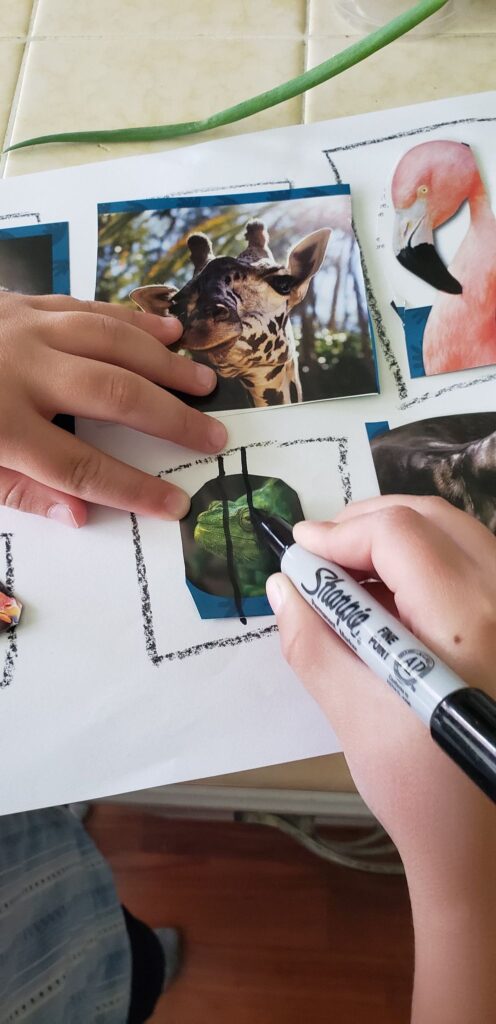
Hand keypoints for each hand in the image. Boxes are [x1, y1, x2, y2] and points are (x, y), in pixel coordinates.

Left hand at [0, 291, 226, 524]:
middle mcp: (20, 371)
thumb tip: (79, 514)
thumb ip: (17, 491)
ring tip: (203, 382)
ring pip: (110, 341)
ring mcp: (24, 329)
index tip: (176, 504)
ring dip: (163, 363)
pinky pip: (88, 307)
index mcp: (1, 425)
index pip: (79, 467)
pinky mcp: (24, 302)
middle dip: (171, 419)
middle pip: (113, 395)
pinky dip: (133, 320)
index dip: (133, 488)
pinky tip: (169, 331)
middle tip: (214, 436)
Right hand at [267, 497, 495, 1022]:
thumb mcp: (353, 715)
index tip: (297, 549)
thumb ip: (313, 641)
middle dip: (367, 523)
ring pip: (458, 533)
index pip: (399, 535)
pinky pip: (474, 562)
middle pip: (434, 519)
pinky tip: (392, 591)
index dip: (340, 532)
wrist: (483, 847)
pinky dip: (427, 559)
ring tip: (349, 569)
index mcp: (466, 625)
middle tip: (321, 551)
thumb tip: (282, 585)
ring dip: (398, 536)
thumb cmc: (420, 793)